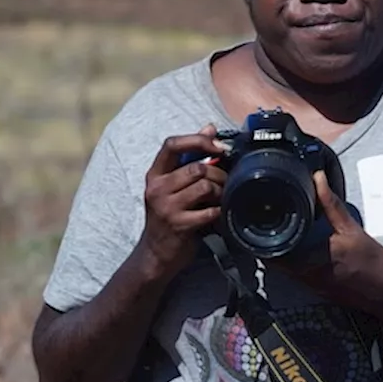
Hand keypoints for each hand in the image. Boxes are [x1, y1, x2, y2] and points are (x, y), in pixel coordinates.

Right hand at [138, 124, 228, 279]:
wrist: (155, 254)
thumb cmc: (168, 215)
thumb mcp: (172, 185)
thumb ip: (190, 157)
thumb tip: (210, 127)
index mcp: (155, 174)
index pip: (172, 144)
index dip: (198, 140)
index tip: (219, 146)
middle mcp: (157, 188)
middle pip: (197, 168)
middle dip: (219, 173)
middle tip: (227, 182)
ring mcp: (166, 208)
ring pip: (205, 187)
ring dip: (221, 191)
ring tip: (222, 198)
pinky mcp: (178, 225)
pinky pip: (209, 210)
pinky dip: (219, 210)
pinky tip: (219, 213)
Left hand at [270, 171, 382, 312]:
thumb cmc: (372, 260)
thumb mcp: (351, 228)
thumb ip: (331, 204)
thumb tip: (318, 177)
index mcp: (311, 259)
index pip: (274, 252)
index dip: (259, 239)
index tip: (251, 224)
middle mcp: (306, 276)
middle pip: (275, 261)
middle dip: (267, 243)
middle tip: (258, 224)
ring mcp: (311, 287)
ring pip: (284, 270)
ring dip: (279, 253)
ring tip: (272, 232)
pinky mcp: (317, 291)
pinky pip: (296, 276)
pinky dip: (291, 263)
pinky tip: (294, 249)